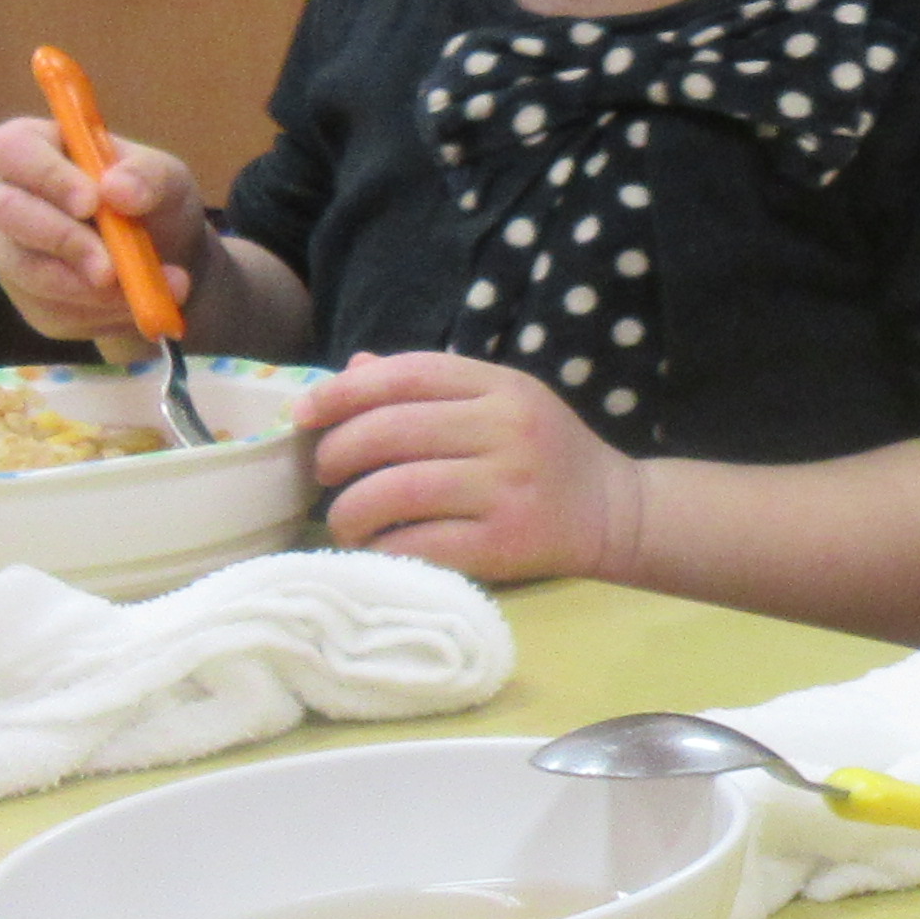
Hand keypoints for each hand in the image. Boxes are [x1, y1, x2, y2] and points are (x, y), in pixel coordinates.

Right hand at [0, 115, 207, 345]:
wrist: (171, 262)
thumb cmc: (155, 203)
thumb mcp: (168, 180)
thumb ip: (149, 176)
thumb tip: (117, 189)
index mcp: (38, 149)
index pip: (10, 148)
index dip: (44, 174)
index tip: (92, 202)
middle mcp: (12, 196)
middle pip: (4, 210)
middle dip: (63, 238)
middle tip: (111, 263)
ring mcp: (14, 250)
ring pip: (27, 269)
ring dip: (89, 286)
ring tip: (146, 286)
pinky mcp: (30, 297)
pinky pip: (51, 309)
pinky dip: (100, 311)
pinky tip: (133, 303)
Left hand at [296, 354, 645, 586]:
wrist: (616, 512)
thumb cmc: (545, 454)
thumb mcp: (500, 401)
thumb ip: (431, 386)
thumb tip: (351, 369)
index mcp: (501, 387)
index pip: (407, 375)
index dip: (344, 391)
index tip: (303, 414)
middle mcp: (506, 429)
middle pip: (392, 431)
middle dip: (337, 452)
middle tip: (323, 474)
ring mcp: (508, 487)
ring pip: (397, 491)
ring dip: (350, 510)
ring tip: (344, 522)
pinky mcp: (506, 542)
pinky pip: (420, 543)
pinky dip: (384, 548)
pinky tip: (378, 549)